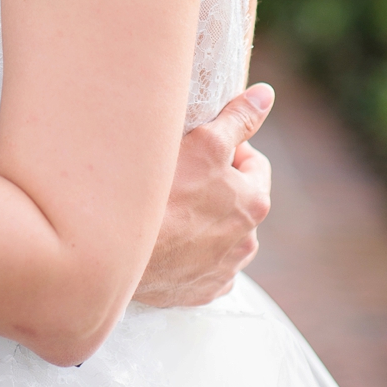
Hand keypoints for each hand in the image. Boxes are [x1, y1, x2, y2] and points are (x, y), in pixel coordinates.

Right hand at [133, 83, 273, 306]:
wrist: (121, 251)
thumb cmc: (164, 192)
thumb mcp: (205, 143)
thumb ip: (239, 119)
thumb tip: (266, 95)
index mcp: (255, 203)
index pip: (253, 162)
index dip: (228, 149)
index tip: (199, 147)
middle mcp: (247, 241)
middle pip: (238, 199)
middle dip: (218, 185)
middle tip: (181, 173)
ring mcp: (224, 269)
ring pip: (222, 232)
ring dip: (206, 219)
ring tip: (172, 206)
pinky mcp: (201, 291)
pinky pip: (204, 263)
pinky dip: (193, 250)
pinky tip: (170, 238)